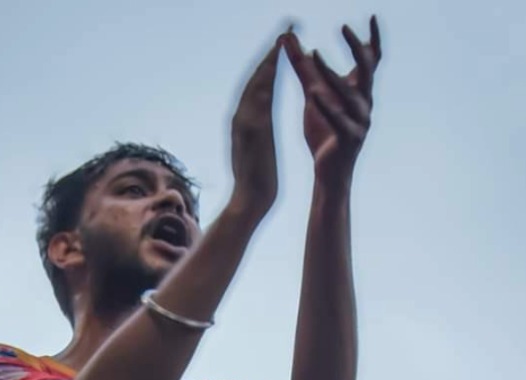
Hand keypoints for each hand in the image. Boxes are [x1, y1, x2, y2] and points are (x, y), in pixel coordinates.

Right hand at [228, 39, 280, 220]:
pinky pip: (260, 97)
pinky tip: (277, 62)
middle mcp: (241, 117)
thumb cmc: (259, 182)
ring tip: (282, 38)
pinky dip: (267, 77)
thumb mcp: (260, 148)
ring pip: (256, 83)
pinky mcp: (252, 130)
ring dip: (268, 58)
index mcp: (245, 121)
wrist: (250, 203)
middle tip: (284, 30)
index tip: (280, 46)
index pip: (257, 86)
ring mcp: (244, 122)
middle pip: (255, 78)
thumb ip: (259, 129)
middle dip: (269, 53)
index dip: (268, 64)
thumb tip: (262, 119)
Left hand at [283, 17, 380, 190]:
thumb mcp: (312, 94)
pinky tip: (314, 95)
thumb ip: (303, 68)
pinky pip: (339, 120)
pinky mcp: (348, 139)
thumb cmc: (324, 133)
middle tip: (343, 28)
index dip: (372, 39)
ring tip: (313, 55)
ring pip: (348, 93)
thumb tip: (289, 39)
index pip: (371, 60)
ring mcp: (359, 121)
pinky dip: (327, 107)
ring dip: (331, 74)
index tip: (372, 17)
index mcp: (358, 91)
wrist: (328, 172)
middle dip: (356, 47)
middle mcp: (364, 103)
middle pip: (366, 69)